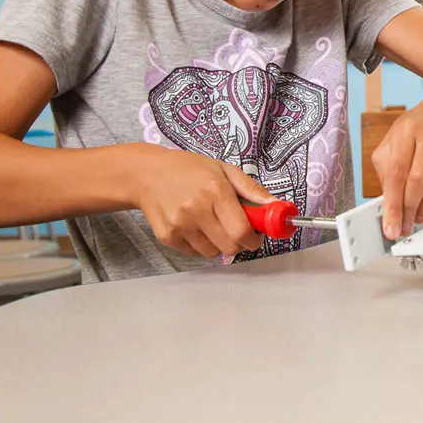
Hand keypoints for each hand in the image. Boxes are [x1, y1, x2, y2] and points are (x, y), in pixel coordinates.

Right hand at [132, 145, 269, 257]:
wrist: (146, 174)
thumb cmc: (188, 169)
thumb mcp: (223, 169)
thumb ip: (251, 189)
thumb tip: (276, 205)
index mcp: (215, 190)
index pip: (242, 230)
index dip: (254, 238)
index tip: (257, 235)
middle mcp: (197, 209)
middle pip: (230, 247)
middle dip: (240, 243)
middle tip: (237, 231)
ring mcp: (180, 225)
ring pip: (212, 253)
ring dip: (220, 244)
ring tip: (213, 225)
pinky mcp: (166, 236)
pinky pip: (194, 253)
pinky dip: (201, 245)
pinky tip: (196, 226)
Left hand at [372, 105, 422, 239]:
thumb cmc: (413, 134)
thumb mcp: (391, 143)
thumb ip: (385, 171)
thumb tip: (388, 206)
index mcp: (407, 130)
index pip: (397, 172)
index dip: (393, 204)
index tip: (390, 227)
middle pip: (419, 180)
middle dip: (409, 209)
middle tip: (403, 226)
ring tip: (416, 216)